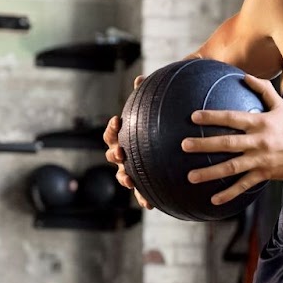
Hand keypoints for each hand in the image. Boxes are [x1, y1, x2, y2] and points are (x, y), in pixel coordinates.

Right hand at [104, 74, 151, 209]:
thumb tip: (141, 78)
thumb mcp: (157, 109)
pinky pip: (141, 193)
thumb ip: (149, 95)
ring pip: (123, 176)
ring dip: (124, 178)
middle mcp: (125, 154)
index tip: (118, 121)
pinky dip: (142, 198)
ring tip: (129, 180)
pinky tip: (150, 204)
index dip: (112, 129)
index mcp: (125, 137)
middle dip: (114, 154)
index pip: (112, 134)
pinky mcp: (145, 184)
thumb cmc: (160, 124)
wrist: (171, 144)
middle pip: (112, 155)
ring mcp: (132, 170)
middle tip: (120, 152)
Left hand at [181, 75, 282, 205]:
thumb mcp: (280, 105)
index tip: (194, 117)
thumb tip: (244, 75)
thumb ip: (263, 88)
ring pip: (231, 167)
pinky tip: (213, 199)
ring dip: (210, 172)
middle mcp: (258, 141)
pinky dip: (229, 193)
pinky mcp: (264, 174)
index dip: (213, 117)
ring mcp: (260, 159)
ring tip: (190, 176)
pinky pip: (243, 185)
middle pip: (227, 143)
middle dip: (204, 144)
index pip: (232, 118)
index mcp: (259, 123)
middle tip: (184, 145)